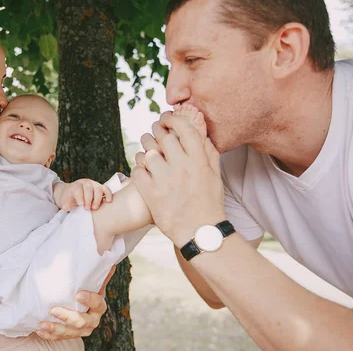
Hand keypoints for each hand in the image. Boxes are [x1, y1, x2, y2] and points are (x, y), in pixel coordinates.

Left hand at [36, 266, 114, 340]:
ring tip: (42, 324)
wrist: (79, 307)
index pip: (98, 304)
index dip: (89, 300)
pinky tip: (40, 330)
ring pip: (69, 333)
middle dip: (67, 317)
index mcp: (99, 307)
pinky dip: (49, 335)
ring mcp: (81, 330)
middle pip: (82, 322)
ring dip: (55, 329)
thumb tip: (107, 257)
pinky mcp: (70, 336)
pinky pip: (59, 338)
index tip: (78, 294)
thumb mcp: (92, 284)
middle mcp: (92, 320)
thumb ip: (97, 274)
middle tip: (53, 310)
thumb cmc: (85, 291)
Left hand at [56, 179, 112, 210]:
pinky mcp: (101, 188)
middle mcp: (86, 183)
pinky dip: (108, 194)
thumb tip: (65, 208)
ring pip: (98, 188)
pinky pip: (106, 189)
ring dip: (97, 198)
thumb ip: (67, 203)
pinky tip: (108, 201)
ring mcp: (94, 184)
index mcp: (76, 186)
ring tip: (95, 208)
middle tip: (87, 208)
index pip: (78, 189)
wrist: (74, 191)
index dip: (80, 196)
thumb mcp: (67, 200)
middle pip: (88, 188)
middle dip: (88, 198)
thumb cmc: (71, 197)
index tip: (80, 204)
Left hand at [132, 115, 224, 246]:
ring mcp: (165, 181)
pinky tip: (143, 169)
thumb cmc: (209, 203)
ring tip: (146, 149)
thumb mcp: (215, 175)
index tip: (168, 120)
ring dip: (145, 148)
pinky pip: (137, 170)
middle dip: (156, 130)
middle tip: (154, 131)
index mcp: (199, 161)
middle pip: (163, 137)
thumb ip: (209, 152)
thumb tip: (201, 132)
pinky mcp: (151, 193)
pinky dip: (138, 167)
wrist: (199, 232)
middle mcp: (182, 168)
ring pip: (148, 152)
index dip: (173, 120)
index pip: (184, 129)